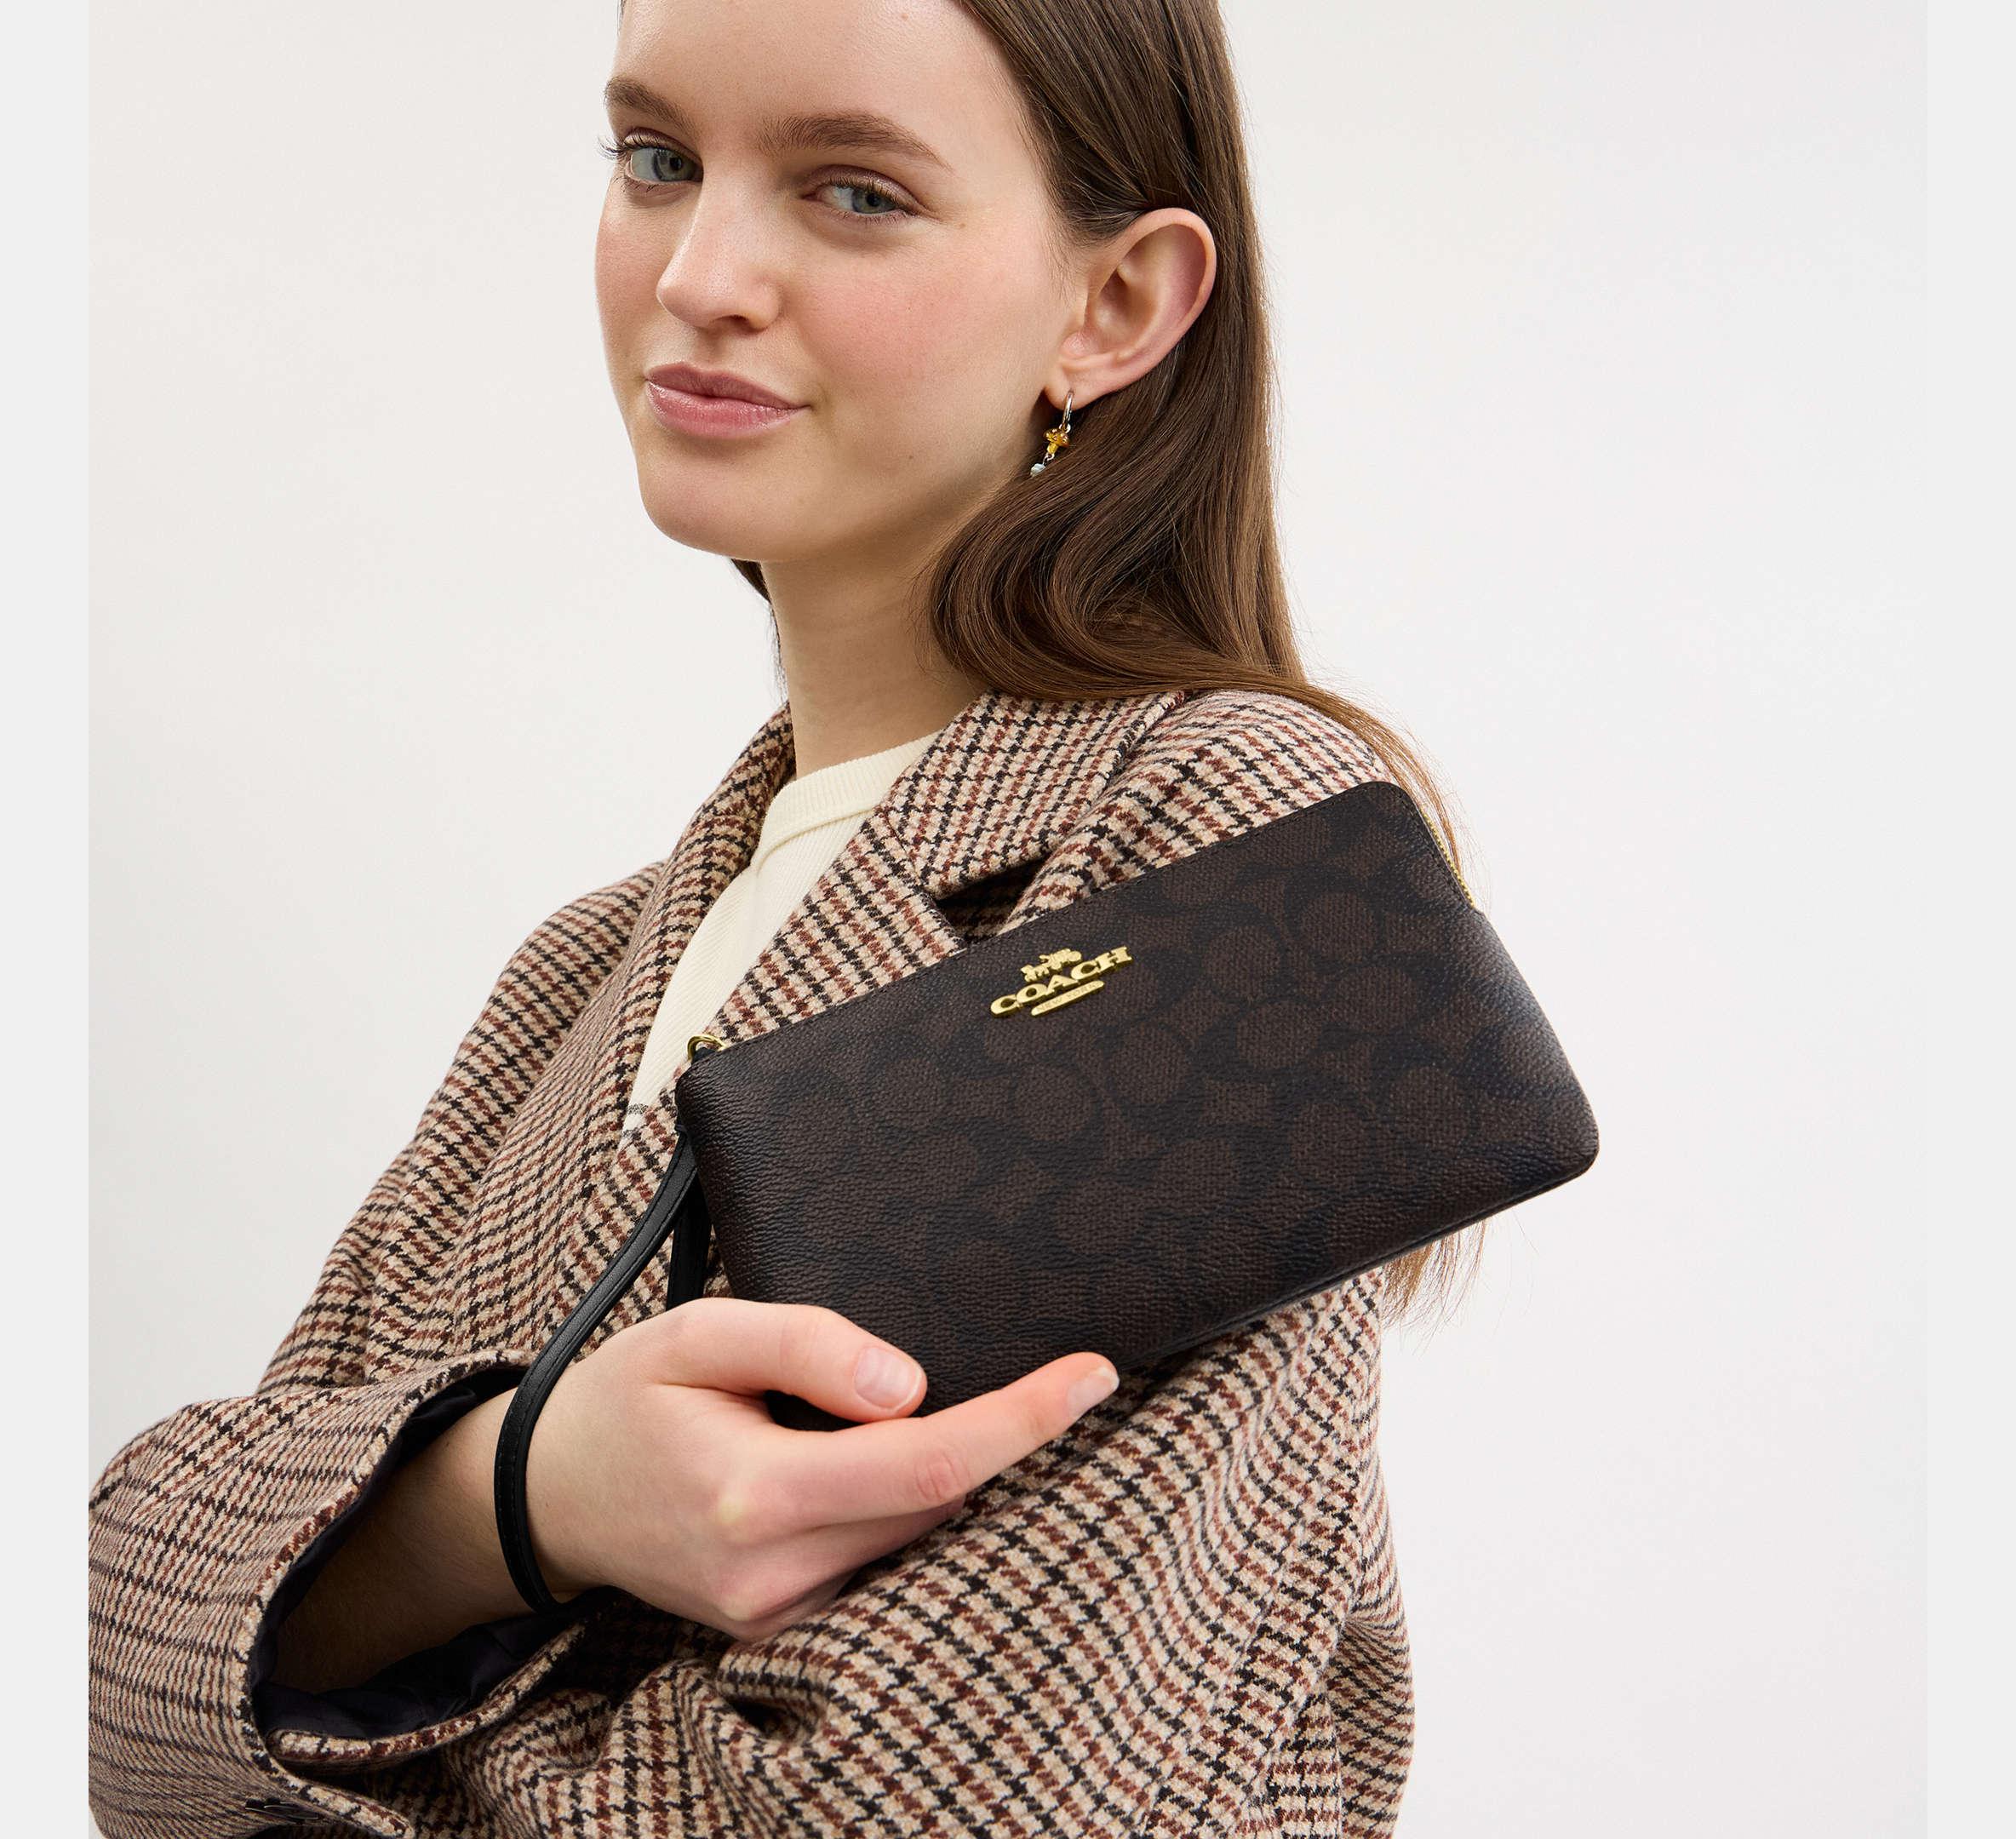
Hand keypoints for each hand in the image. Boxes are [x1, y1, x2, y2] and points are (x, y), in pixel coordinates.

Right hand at [521, 1298, 1119, 1641]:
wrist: (548, 1497)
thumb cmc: (627, 1399)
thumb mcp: (698, 1332)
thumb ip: (805, 1343)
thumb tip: (910, 1385)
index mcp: (752, 1496)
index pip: (929, 1462)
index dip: (1025, 1419)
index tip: (1094, 1374)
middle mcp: (773, 1577)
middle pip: (940, 1501)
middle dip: (997, 1435)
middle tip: (1036, 1372)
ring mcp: (779, 1618)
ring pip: (919, 1535)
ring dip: (948, 1472)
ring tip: (920, 1411)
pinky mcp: (783, 1630)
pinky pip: (884, 1562)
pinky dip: (904, 1507)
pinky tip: (883, 1462)